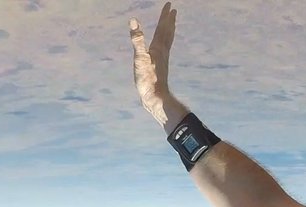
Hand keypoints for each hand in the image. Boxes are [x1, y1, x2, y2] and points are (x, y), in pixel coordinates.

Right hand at [129, 2, 181, 128]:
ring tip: (171, 24)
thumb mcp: (139, 59)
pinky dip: (165, 43)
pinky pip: (164, 49)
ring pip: (168, 41)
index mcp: (158, 47)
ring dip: (169, 31)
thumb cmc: (147, 79)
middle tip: (173, 10)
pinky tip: (162, 46)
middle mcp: (163, 51)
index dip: (165, 16)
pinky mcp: (160, 66)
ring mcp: (162, 59)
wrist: (155, 97)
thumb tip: (133, 21)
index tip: (169, 4)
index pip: (162, 28)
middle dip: (169, 21)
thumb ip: (137, 40)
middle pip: (167, 32)